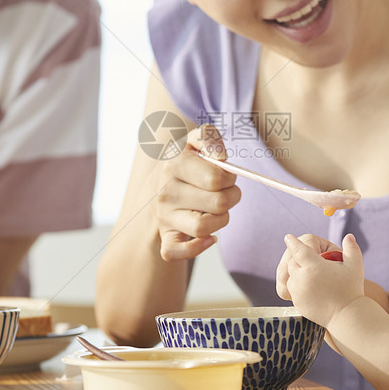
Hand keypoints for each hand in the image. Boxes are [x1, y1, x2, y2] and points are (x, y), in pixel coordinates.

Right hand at [154, 124, 240, 260]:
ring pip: (205, 228)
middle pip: (218, 204)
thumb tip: (220, 157)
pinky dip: (197, 248)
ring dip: (221, 220)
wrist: (157, 187)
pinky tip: (209, 236)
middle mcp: (165, 192)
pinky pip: (176, 252)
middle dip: (231, 197)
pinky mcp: (165, 238)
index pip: (216, 179)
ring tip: (217, 210)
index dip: (229, 178)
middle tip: (225, 192)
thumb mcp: (194, 141)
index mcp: (173, 164)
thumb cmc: (185, 163)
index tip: (225, 176)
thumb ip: (209, 137)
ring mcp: (163, 217)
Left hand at [277, 233, 364, 326]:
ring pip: (291, 277)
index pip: (298, 250)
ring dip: (297, 273)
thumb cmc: (352, 289)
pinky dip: (298, 286)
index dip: (293, 242)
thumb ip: (352, 249)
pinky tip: (308, 286)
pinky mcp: (298, 303)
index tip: (288, 237)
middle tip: (303, 257)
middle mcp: (303, 278)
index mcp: (314, 266)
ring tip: (307, 273)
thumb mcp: (355, 266)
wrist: (347, 316)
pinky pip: (293, 290)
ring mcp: (299, 291)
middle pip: (293, 262)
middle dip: (297, 259)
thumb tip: (349, 236)